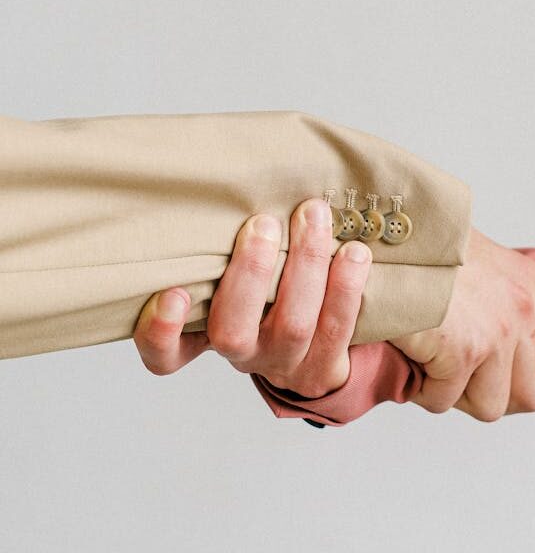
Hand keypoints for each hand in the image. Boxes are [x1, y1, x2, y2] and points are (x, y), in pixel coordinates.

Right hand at [133, 198, 371, 396]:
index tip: (173, 292)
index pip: (165, 354)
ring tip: (313, 216)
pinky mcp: (326, 366)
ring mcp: (284, 364)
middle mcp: (241, 355)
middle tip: (264, 223)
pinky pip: (337, 328)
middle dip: (251, 273)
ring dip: (305, 266)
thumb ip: (222, 253)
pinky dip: (345, 287)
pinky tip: (354, 252)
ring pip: (293, 325)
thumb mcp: (234, 278)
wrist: (317, 346)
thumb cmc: (266, 295)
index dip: (161, 331)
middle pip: (234, 331)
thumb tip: (228, 185)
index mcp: (204, 337)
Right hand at [389, 227, 534, 421]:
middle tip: (466, 377)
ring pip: (489, 405)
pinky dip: (423, 389)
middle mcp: (521, 311)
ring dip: (455, 394)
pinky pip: (444, 400)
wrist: (382, 233)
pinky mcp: (464, 352)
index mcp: (527, 282)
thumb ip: (491, 296)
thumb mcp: (469, 261)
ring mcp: (496, 334)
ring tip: (428, 358)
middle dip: (502, 395)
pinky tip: (409, 354)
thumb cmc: (416, 244)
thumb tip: (476, 338)